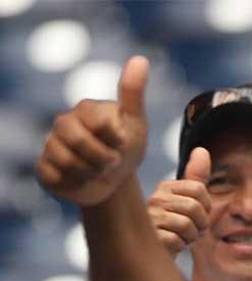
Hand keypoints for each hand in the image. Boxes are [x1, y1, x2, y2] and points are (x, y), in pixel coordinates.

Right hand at [36, 56, 149, 206]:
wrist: (115, 181)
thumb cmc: (126, 147)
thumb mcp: (136, 123)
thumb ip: (133, 93)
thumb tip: (140, 58)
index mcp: (86, 109)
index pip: (97, 122)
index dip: (114, 139)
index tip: (122, 143)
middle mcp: (64, 123)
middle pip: (77, 140)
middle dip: (103, 157)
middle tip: (113, 162)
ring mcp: (50, 145)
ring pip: (66, 161)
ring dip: (92, 172)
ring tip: (100, 171)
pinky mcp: (44, 168)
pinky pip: (56, 177)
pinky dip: (76, 183)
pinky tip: (83, 180)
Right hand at [147, 147, 211, 254]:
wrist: (156, 254)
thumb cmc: (175, 228)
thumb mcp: (188, 201)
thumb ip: (196, 178)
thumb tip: (201, 150)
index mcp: (166, 187)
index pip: (199, 189)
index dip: (205, 206)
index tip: (196, 215)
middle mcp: (154, 198)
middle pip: (195, 207)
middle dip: (200, 224)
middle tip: (190, 230)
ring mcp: (149, 217)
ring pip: (187, 224)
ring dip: (190, 236)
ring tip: (181, 237)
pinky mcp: (147, 236)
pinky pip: (176, 240)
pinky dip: (179, 246)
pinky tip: (171, 245)